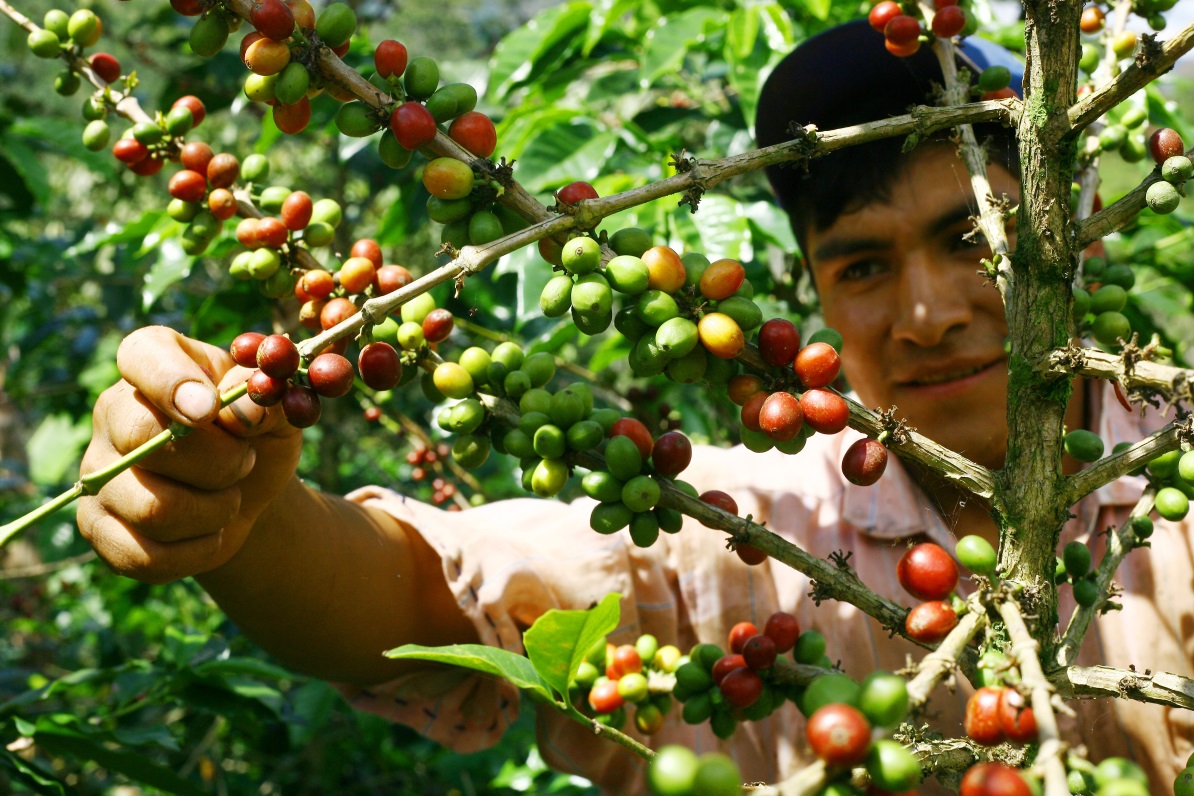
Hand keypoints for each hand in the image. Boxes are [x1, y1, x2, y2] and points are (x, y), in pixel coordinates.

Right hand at [78, 326, 302, 582]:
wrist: (248, 494)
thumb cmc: (258, 437)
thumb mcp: (277, 413)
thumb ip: (268, 402)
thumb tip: (248, 409)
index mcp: (156, 362)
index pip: (144, 355)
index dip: (173, 381)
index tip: (209, 410)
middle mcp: (114, 411)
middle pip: (143, 437)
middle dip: (216, 462)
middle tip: (246, 464)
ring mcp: (98, 471)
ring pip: (151, 507)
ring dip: (214, 511)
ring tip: (231, 499)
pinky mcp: (98, 526)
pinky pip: (143, 554)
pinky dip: (196, 552)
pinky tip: (212, 534)